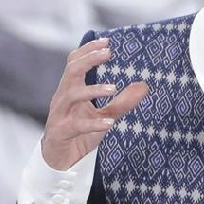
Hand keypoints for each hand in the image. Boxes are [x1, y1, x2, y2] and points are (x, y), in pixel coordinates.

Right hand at [40, 38, 148, 170]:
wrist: (61, 161)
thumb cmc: (80, 134)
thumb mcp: (104, 116)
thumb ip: (122, 102)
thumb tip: (144, 86)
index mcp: (70, 89)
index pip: (74, 61)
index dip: (88, 49)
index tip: (107, 41)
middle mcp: (62, 98)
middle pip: (71, 71)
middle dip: (89, 59)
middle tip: (108, 53)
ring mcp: (59, 115)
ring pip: (71, 95)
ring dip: (93, 90)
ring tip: (113, 88)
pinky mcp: (60, 132)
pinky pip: (76, 125)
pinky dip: (93, 123)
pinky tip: (109, 123)